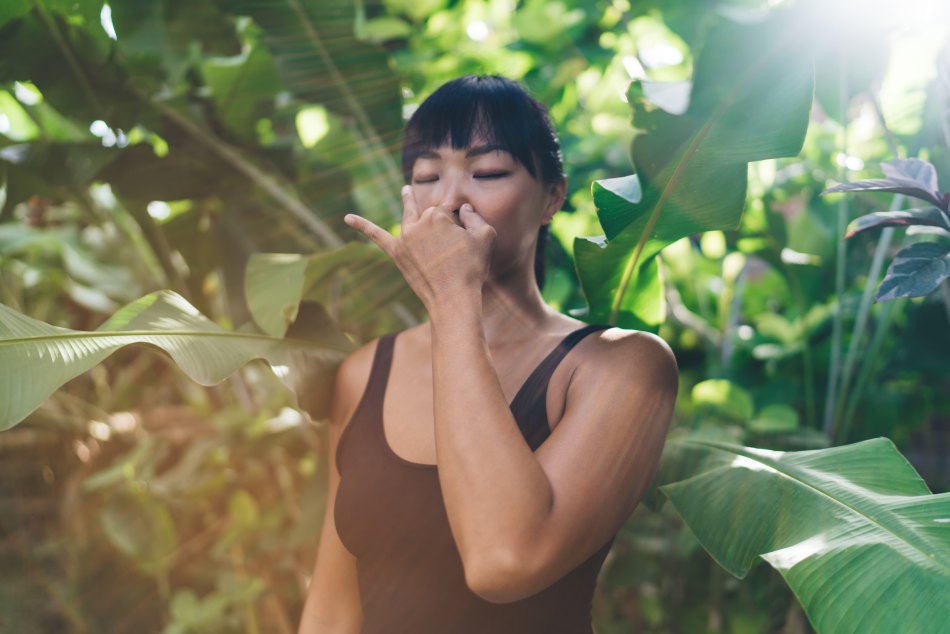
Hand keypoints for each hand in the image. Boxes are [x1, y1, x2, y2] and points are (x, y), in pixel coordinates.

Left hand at [343, 185, 495, 309]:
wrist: (452, 299)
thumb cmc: (472, 269)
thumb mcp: (486, 237)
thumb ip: (476, 217)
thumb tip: (465, 209)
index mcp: (438, 216)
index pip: (448, 211)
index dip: (459, 224)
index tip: (466, 242)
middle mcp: (418, 223)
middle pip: (430, 215)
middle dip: (442, 225)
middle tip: (452, 246)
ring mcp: (404, 238)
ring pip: (408, 217)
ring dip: (407, 202)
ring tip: (405, 190)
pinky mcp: (396, 253)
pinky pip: (376, 236)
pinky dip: (362, 226)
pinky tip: (347, 218)